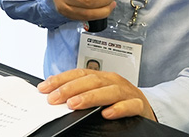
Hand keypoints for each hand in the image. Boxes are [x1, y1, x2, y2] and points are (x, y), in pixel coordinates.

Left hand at [39, 68, 156, 121]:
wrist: (145, 107)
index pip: (78, 73)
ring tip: (75, 104)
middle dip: (71, 88)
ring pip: (109, 91)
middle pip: (91, 80)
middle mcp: (113, 81)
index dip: (61, 80)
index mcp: (101, 77)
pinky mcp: (138, 105)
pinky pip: (130, 105)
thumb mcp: (99, 93)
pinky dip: (119, 108)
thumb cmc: (118, 100)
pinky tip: (107, 114)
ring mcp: (126, 92)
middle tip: (55, 98)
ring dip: (91, 97)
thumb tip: (54, 93)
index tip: (44, 88)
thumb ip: (80, 92)